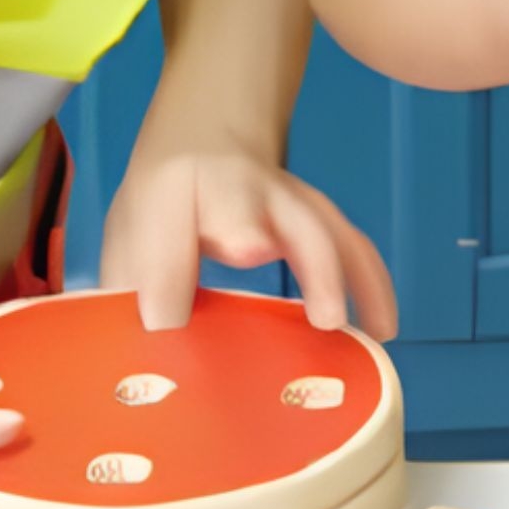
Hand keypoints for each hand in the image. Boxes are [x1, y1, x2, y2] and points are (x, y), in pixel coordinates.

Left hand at [100, 140, 398, 337]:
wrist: (205, 136)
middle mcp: (230, 186)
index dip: (163, 277)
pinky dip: (372, 283)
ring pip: (311, 221)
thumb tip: (137, 372)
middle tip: (257, 270)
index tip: (164, 326)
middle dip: (250, 232)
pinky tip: (381, 328)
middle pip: (244, 205)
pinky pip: (351, 243)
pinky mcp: (317, 213)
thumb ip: (127, 293)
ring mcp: (282, 195)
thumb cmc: (162, 205)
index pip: (163, 230)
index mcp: (170, 193)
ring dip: (329, 271)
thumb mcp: (128, 236)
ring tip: (341, 328)